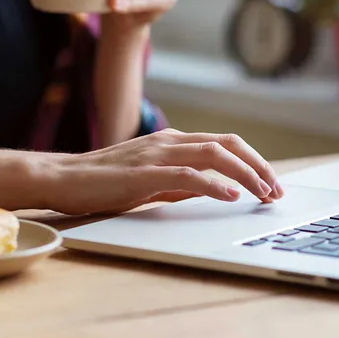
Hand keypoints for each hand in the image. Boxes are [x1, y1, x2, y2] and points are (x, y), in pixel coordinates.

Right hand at [44, 129, 283, 215]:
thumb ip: (180, 182)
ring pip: (214, 154)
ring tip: (263, 194)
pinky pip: (188, 175)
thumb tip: (213, 190)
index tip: (270, 184)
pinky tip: (231, 196)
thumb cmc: (102, 182)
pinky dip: (214, 184)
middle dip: (259, 165)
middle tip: (277, 190)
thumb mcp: (150, 181)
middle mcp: (169, 141)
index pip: (223, 144)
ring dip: (245, 174)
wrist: (62, 178)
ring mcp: (157, 153)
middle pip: (227, 144)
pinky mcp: (144, 172)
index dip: (253, 161)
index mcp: (171, 142)